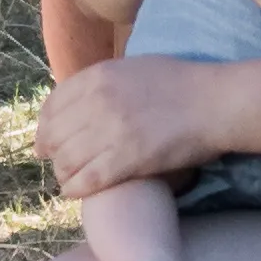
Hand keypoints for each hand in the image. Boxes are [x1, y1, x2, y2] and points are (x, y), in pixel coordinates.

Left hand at [35, 54, 214, 200]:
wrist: (216, 102)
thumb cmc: (183, 84)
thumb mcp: (134, 68)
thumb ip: (104, 83)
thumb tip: (80, 103)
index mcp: (98, 76)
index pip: (52, 106)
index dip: (45, 129)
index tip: (46, 143)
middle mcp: (98, 102)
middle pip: (54, 136)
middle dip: (53, 154)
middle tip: (60, 165)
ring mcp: (111, 131)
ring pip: (66, 161)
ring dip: (64, 174)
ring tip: (71, 180)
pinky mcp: (127, 160)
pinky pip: (86, 181)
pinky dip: (75, 189)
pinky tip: (77, 192)